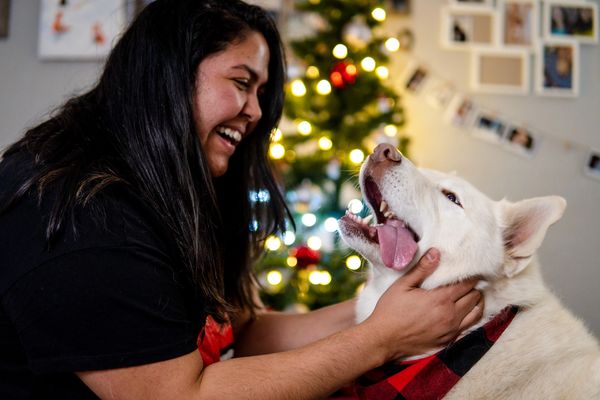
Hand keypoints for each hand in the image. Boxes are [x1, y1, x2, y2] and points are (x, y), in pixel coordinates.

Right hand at [363, 248, 482, 361]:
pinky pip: (468, 327)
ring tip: (472, 295)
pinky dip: (471, 317)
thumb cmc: (390, 310)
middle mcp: (450, 315)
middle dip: (474, 288)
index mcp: (440, 299)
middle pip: (474, 297)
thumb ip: (421, 269)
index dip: (471, 276)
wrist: (384, 340)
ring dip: (476, 303)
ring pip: (475, 313)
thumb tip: (436, 252)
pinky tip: (466, 312)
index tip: (472, 271)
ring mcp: (450, 330)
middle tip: (470, 282)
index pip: (466, 284)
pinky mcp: (448, 341)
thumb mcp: (402, 286)